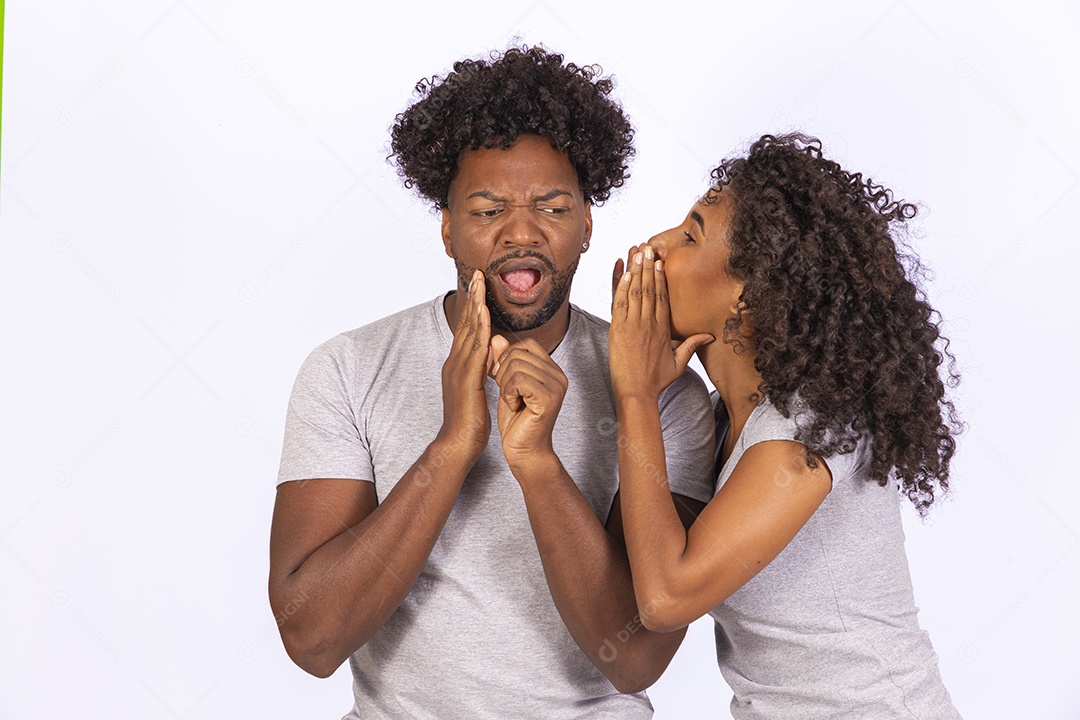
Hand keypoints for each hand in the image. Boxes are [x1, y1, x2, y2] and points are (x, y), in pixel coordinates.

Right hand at [438, 270, 491, 461]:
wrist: (458, 444)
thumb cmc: (469, 422)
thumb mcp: (477, 390)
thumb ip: (481, 372)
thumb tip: (490, 359)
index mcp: (458, 364)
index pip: (466, 329)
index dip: (473, 306)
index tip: (479, 285)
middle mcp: (455, 362)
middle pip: (464, 322)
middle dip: (472, 296)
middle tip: (478, 272)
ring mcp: (458, 369)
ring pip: (467, 330)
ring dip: (474, 304)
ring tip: (480, 283)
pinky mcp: (466, 378)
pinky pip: (474, 348)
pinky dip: (478, 328)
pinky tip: (484, 313)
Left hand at [488, 336, 567, 471]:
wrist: (524, 451)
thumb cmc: (516, 420)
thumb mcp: (506, 384)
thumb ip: (504, 361)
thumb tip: (496, 337)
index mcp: (552, 370)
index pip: (526, 343)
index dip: (508, 357)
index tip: (504, 378)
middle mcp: (559, 375)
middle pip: (518, 353)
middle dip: (503, 372)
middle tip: (508, 394)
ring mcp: (556, 386)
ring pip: (516, 366)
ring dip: (505, 384)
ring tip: (512, 401)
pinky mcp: (549, 398)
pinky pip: (519, 380)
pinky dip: (508, 393)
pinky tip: (514, 406)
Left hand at [610, 245, 713, 399]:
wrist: (637, 393)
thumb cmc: (656, 381)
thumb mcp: (679, 363)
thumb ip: (691, 346)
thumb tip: (709, 336)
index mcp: (663, 329)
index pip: (662, 297)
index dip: (660, 277)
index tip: (660, 261)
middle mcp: (649, 324)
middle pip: (649, 289)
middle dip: (648, 266)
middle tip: (647, 247)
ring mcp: (633, 325)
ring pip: (635, 292)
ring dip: (636, 270)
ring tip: (636, 252)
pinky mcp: (618, 329)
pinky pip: (620, 303)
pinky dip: (621, 286)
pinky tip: (624, 271)